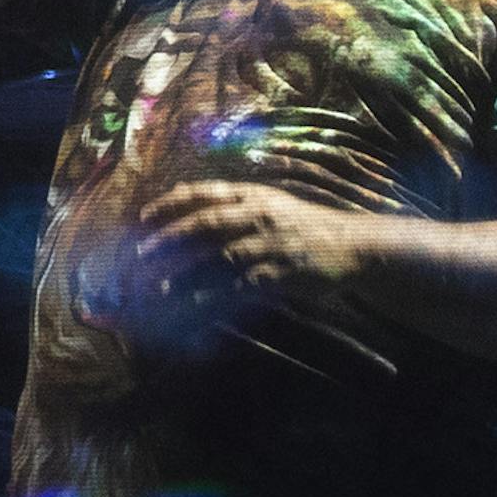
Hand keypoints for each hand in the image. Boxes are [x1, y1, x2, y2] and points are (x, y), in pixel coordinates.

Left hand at [136, 180, 363, 306]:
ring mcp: (272, 244)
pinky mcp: (284, 273)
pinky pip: (244, 285)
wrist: (354, 243)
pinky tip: (197, 302)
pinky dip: (218, 294)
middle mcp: (260, 216)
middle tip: (142, 254)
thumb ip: (231, 200)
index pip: (205, 194)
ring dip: (187, 273)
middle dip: (171, 239)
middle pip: (207, 224)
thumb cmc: (306, 224)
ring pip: (220, 257)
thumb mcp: (270, 202)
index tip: (144, 216)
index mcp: (254, 196)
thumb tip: (184, 194)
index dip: (171, 203)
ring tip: (161, 287)